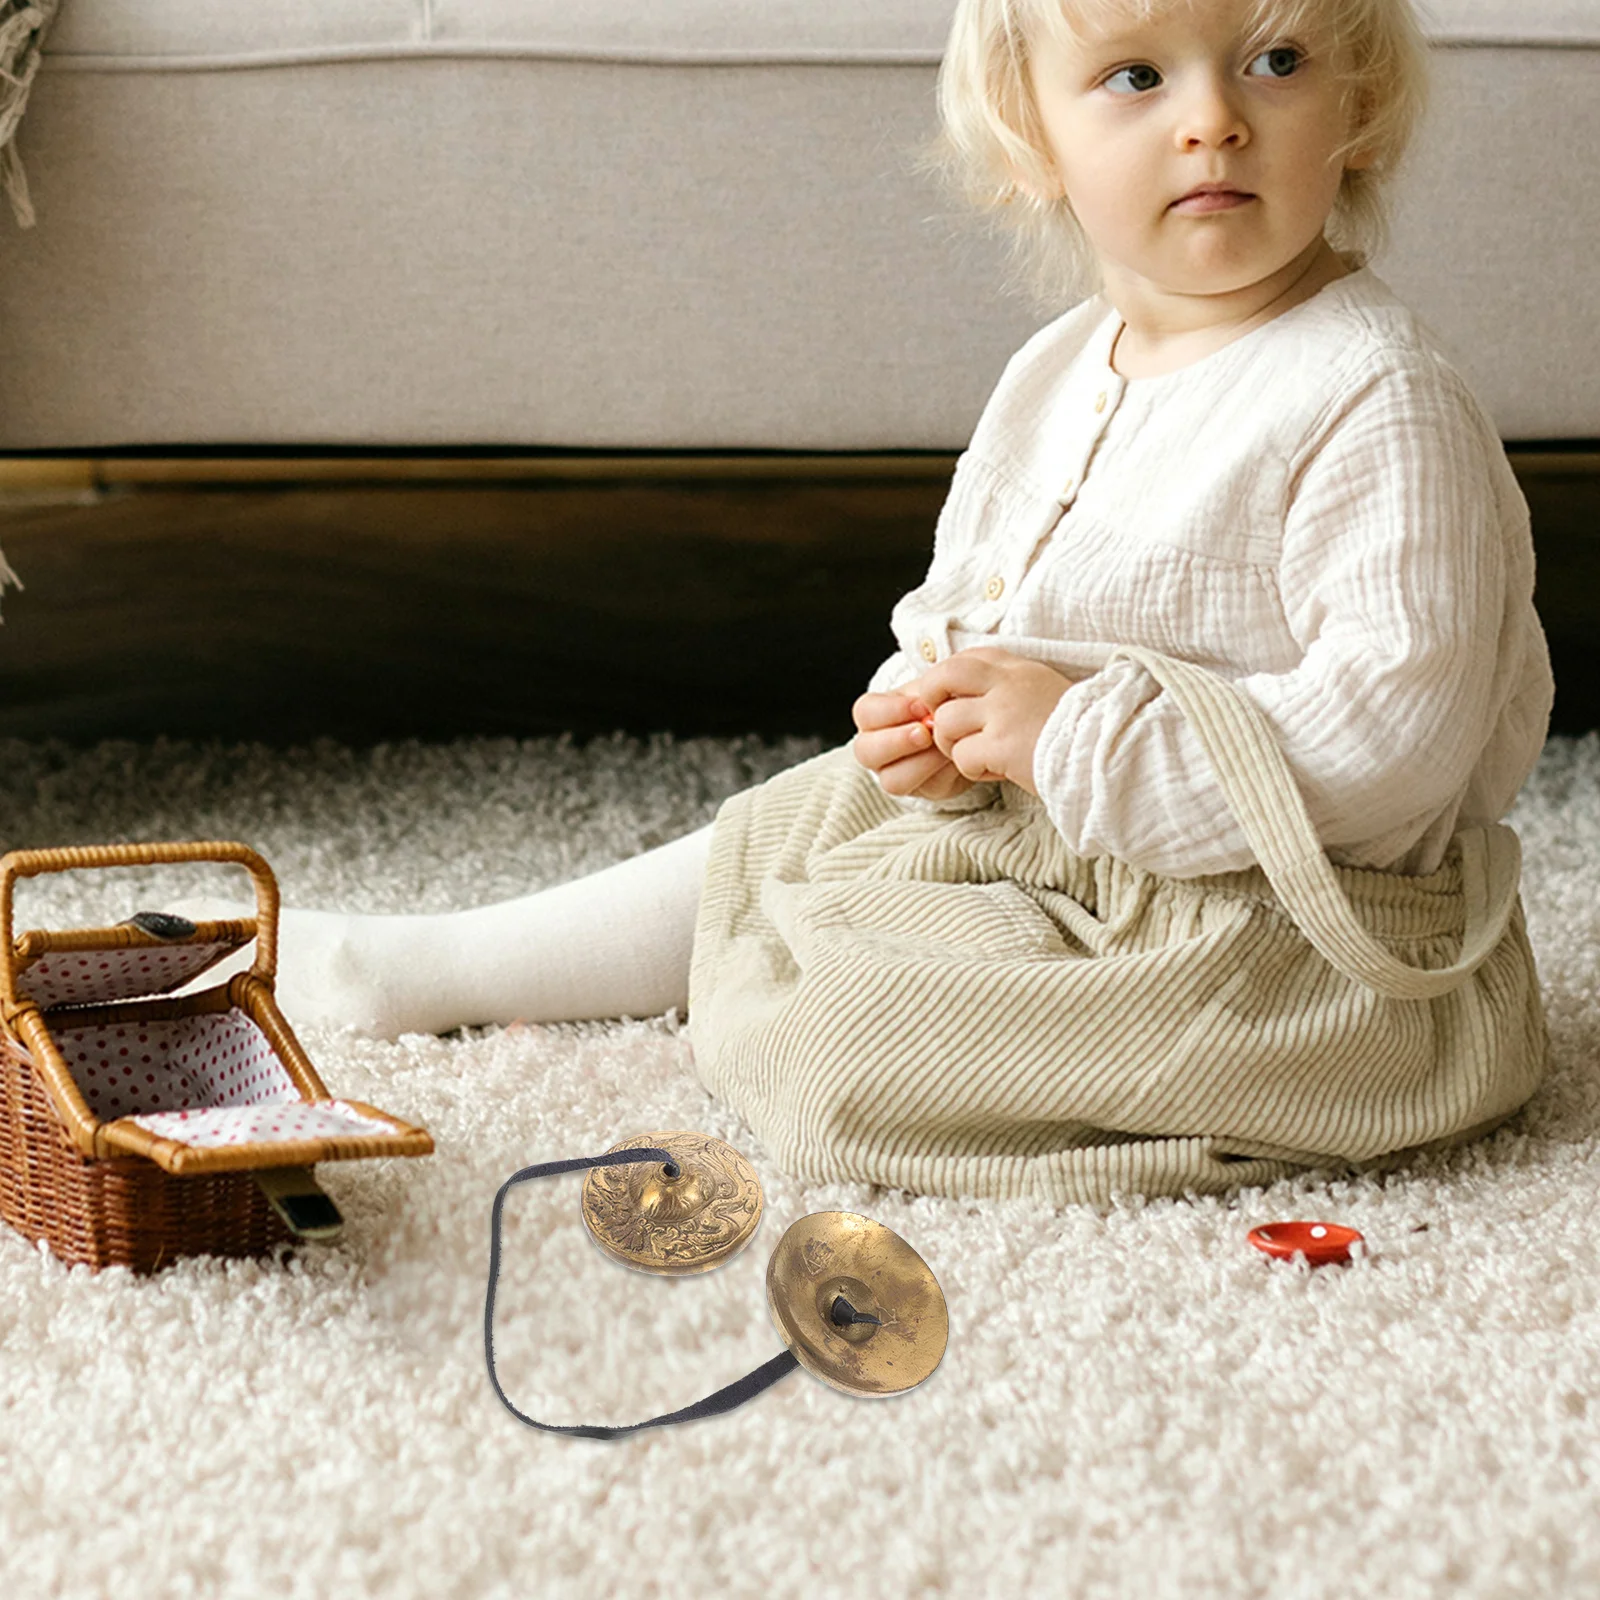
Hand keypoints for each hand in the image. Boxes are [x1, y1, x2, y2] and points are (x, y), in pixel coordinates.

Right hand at [851, 689, 976, 799]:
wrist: (969, 723)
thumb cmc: (945, 699)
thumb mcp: (935, 689)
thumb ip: (928, 693)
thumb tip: (929, 707)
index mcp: (873, 717)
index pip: (865, 713)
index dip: (891, 711)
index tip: (921, 705)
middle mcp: (876, 748)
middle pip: (866, 752)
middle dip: (897, 742)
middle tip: (925, 733)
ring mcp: (895, 773)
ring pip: (892, 780)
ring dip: (922, 763)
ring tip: (945, 747)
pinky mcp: (924, 790)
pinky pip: (928, 790)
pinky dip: (945, 773)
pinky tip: (957, 759)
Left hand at [904, 648, 1075, 795]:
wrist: (1108, 754)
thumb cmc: (1077, 731)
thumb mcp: (1043, 691)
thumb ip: (1008, 688)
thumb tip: (963, 699)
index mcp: (1019, 668)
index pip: (964, 659)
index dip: (947, 681)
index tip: (953, 702)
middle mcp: (1008, 683)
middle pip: (943, 676)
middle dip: (932, 701)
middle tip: (944, 726)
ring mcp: (1003, 712)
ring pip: (945, 722)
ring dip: (953, 745)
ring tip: (980, 756)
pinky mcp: (1002, 745)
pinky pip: (962, 756)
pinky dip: (973, 770)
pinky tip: (997, 771)